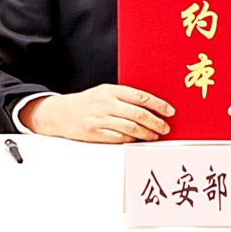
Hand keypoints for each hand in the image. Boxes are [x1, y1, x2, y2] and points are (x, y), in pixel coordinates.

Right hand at [18, 85, 172, 142]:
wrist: (61, 113)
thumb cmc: (87, 102)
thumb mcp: (104, 92)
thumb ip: (124, 97)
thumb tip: (150, 106)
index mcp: (111, 90)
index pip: (140, 97)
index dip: (158, 104)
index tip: (169, 111)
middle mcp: (106, 104)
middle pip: (138, 114)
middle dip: (156, 122)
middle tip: (165, 127)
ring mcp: (100, 119)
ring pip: (131, 128)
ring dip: (146, 134)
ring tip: (155, 136)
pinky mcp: (95, 133)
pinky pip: (119, 138)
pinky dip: (131, 140)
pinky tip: (138, 140)